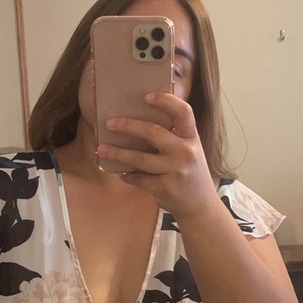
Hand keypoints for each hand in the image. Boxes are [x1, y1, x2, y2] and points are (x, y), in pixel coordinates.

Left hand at [96, 92, 219, 218]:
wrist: (201, 206)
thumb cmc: (190, 174)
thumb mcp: (189, 151)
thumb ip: (173, 138)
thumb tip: (139, 123)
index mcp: (192, 138)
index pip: (183, 112)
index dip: (165, 101)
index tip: (146, 96)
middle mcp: (186, 152)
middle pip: (152, 132)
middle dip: (128, 126)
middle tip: (110, 124)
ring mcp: (175, 171)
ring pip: (139, 158)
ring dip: (117, 153)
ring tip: (102, 149)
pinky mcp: (164, 188)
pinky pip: (139, 179)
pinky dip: (127, 175)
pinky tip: (121, 173)